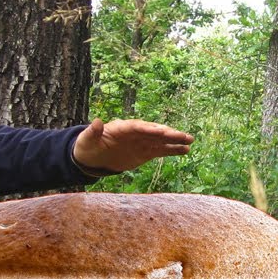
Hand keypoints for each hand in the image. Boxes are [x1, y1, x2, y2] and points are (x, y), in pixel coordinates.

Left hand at [71, 119, 193, 173]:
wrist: (93, 157)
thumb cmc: (88, 146)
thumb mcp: (87, 140)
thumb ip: (93, 132)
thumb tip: (97, 121)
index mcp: (122, 128)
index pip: (137, 127)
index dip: (149, 129)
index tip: (160, 131)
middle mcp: (135, 133)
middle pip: (153, 131)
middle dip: (168, 133)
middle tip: (182, 135)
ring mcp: (142, 142)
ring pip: (161, 140)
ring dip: (175, 140)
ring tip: (190, 140)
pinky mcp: (145, 152)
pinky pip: (161, 150)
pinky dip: (173, 150)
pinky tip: (185, 150)